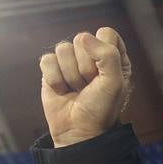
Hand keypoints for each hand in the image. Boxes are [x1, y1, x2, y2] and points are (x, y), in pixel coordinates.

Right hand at [40, 28, 131, 147]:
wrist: (79, 130)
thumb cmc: (101, 107)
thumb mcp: (115, 82)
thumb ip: (107, 55)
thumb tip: (83, 37)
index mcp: (114, 55)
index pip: (106, 33)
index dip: (103, 52)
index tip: (105, 74)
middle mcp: (92, 55)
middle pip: (82, 40)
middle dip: (85, 68)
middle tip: (90, 86)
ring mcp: (70, 61)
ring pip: (63, 49)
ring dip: (70, 75)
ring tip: (77, 90)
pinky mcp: (51, 69)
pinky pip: (47, 60)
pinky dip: (55, 79)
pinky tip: (62, 91)